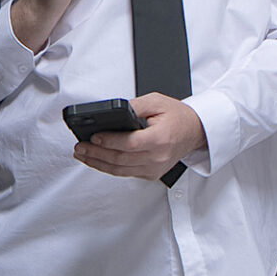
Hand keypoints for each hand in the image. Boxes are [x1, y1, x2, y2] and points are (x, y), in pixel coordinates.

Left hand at [73, 93, 204, 181]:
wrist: (195, 131)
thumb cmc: (178, 117)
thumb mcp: (157, 101)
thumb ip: (134, 106)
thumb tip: (112, 113)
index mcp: (161, 138)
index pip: (130, 143)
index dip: (109, 141)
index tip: (93, 137)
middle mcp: (158, 157)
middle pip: (121, 159)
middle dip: (97, 154)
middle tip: (81, 147)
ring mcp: (155, 168)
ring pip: (120, 170)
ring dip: (98, 164)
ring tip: (83, 155)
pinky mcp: (151, 174)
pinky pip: (126, 173)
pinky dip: (110, 168)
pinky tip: (98, 161)